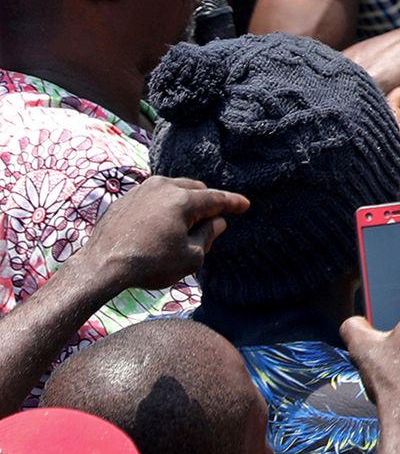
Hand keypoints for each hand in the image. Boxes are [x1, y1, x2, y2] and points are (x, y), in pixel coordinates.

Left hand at [69, 175, 248, 293]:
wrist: (101, 266)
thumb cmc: (150, 264)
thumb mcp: (191, 257)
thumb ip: (208, 235)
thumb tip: (217, 221)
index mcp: (183, 199)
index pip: (216, 198)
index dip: (233, 202)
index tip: (244, 205)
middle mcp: (162, 187)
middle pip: (195, 189)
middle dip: (206, 202)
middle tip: (210, 221)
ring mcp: (140, 190)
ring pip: (173, 189)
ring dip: (184, 202)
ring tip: (184, 223)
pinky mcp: (124, 198)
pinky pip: (153, 196)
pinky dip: (163, 206)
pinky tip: (161, 223)